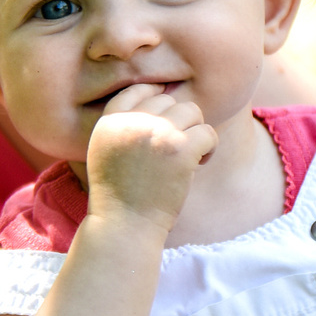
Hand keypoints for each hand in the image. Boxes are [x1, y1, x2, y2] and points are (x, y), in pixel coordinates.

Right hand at [84, 83, 216, 232]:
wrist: (125, 226)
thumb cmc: (119, 193)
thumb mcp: (106, 150)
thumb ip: (125, 123)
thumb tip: (162, 94)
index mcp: (109, 120)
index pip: (138, 89)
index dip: (157, 99)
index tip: (166, 119)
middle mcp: (132, 121)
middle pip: (169, 100)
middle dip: (178, 122)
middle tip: (175, 150)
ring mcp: (156, 132)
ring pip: (192, 111)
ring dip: (195, 132)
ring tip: (189, 156)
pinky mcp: (180, 149)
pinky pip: (208, 132)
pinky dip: (209, 148)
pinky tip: (198, 164)